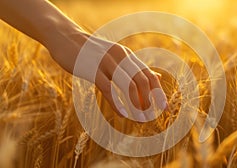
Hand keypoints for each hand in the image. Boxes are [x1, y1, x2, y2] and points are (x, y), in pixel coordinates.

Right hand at [47, 31, 166, 119]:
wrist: (66, 38)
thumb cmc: (92, 52)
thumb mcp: (116, 57)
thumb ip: (135, 67)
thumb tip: (156, 76)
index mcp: (127, 55)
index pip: (148, 75)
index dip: (158, 92)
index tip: (164, 108)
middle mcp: (120, 57)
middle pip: (142, 80)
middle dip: (149, 101)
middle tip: (150, 117)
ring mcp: (106, 63)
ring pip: (127, 85)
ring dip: (136, 105)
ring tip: (141, 120)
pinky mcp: (92, 69)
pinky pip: (108, 89)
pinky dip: (117, 103)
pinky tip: (122, 115)